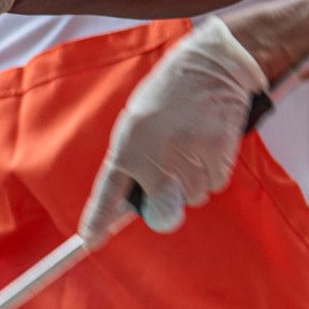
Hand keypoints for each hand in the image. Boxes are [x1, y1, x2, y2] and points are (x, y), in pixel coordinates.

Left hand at [80, 18, 268, 246]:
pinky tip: (207, 145)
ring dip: (192, 182)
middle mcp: (156, 155)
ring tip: (190, 147)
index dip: (98, 218)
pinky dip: (211, 172)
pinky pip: (214, 184)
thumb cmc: (169, 96)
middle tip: (169, 181)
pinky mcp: (218, 155)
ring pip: (192, 198)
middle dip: (165, 205)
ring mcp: (189, 157)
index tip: (90, 240)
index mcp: (129, 144)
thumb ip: (133, 161)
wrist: (211, 67)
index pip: (109, 190)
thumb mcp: (137, 123)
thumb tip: (131, 201)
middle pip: (163, 212)